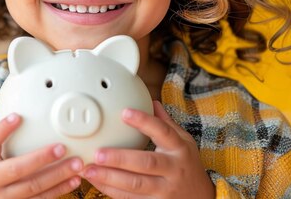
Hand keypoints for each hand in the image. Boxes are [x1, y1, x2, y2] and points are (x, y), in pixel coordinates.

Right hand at [0, 114, 83, 197]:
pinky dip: (59, 190)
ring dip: (58, 175)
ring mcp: (5, 197)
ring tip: (77, 164)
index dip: (2, 130)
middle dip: (41, 158)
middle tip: (62, 148)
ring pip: (33, 187)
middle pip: (17, 169)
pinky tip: (74, 180)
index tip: (17, 116)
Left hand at [81, 101, 214, 198]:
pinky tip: (97, 182)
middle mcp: (173, 169)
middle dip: (120, 158)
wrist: (202, 198)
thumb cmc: (187, 165)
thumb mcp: (184, 142)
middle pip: (146, 163)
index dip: (144, 122)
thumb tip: (152, 102)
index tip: (124, 112)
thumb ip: (166, 124)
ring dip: (110, 177)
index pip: (163, 131)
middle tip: (98, 152)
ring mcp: (165, 190)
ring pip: (136, 185)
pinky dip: (112, 191)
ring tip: (89, 169)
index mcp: (179, 149)